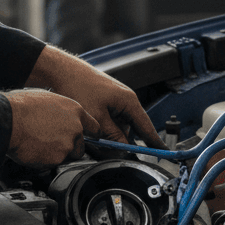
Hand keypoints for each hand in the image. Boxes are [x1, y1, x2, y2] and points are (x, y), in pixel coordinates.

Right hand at [5, 89, 99, 166]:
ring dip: (57, 154)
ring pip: (67, 157)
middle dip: (69, 148)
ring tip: (39, 144)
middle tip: (52, 143)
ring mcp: (67, 144)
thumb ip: (60, 112)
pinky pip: (53, 164)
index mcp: (74, 110)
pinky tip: (34, 150)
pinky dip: (45, 161)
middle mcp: (75, 128)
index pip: (94, 127)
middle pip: (80, 146)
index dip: (90, 134)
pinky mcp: (57, 158)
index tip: (89, 138)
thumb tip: (60, 117)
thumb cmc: (20, 107)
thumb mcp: (46, 99)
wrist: (8, 120)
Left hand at [24, 45, 165, 148]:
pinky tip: (91, 129)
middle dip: (121, 141)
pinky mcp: (105, 101)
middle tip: (109, 150)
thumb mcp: (97, 117)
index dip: (154, 142)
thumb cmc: (79, 87)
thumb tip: (123, 149)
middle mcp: (125, 100)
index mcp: (128, 101)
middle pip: (130, 129)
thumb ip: (112, 135)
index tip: (162, 153)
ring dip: (109, 135)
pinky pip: (109, 120)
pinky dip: (103, 127)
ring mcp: (115, 100)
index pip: (146, 126)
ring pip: (118, 126)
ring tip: (94, 136)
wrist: (62, 71)